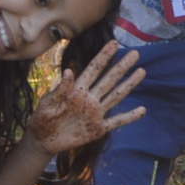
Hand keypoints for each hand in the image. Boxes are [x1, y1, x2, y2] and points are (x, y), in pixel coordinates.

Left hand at [27, 46, 148, 151]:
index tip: (114, 43)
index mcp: (77, 90)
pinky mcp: (98, 128)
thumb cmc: (42, 119)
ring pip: (116, 96)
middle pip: (109, 79)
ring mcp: (95, 113)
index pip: (94, 69)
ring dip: (129, 84)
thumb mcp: (47, 103)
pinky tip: (142, 110)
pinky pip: (117, 122)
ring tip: (141, 71)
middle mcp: (90, 98)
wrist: (43, 141)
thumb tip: (68, 71)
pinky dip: (129, 117)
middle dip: (122, 66)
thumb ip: (59, 89)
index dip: (104, 56)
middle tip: (135, 53)